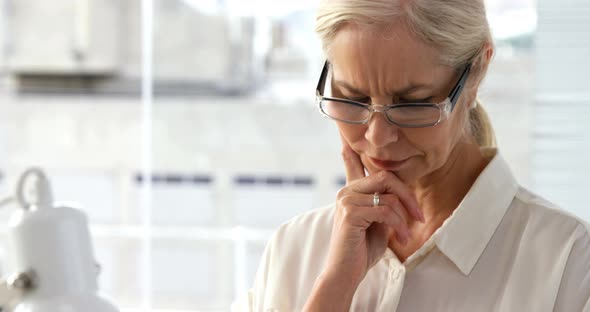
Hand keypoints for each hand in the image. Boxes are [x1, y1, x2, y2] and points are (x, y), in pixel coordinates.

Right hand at [303, 137, 423, 310]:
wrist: (345, 273)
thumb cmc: (361, 249)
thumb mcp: (377, 222)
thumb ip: (383, 204)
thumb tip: (398, 193)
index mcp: (351, 191)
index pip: (352, 162)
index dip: (352, 148)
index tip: (347, 135)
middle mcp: (346, 191)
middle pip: (386, 176)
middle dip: (408, 196)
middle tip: (419, 216)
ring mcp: (347, 200)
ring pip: (388, 194)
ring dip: (404, 216)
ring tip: (407, 235)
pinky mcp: (351, 213)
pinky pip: (385, 210)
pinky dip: (399, 225)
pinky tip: (401, 239)